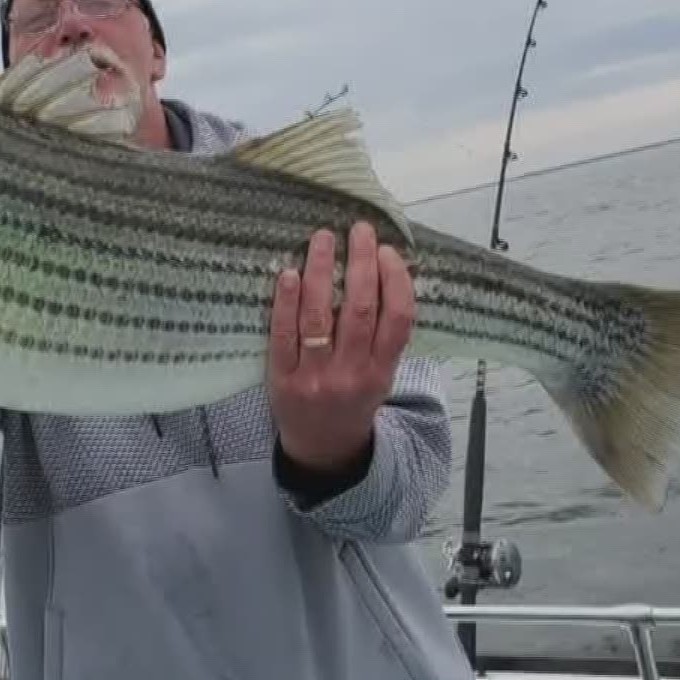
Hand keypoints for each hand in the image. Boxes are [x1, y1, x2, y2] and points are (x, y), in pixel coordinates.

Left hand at [267, 221, 416, 473]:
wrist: (322, 448)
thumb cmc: (353, 401)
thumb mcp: (381, 376)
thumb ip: (384, 336)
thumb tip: (386, 274)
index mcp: (381, 372)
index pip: (398, 320)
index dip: (396, 280)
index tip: (388, 251)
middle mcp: (351, 374)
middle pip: (360, 310)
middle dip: (361, 264)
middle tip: (360, 230)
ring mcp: (314, 377)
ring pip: (319, 316)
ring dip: (321, 271)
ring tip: (322, 238)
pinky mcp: (281, 378)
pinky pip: (283, 333)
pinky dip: (286, 301)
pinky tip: (289, 273)